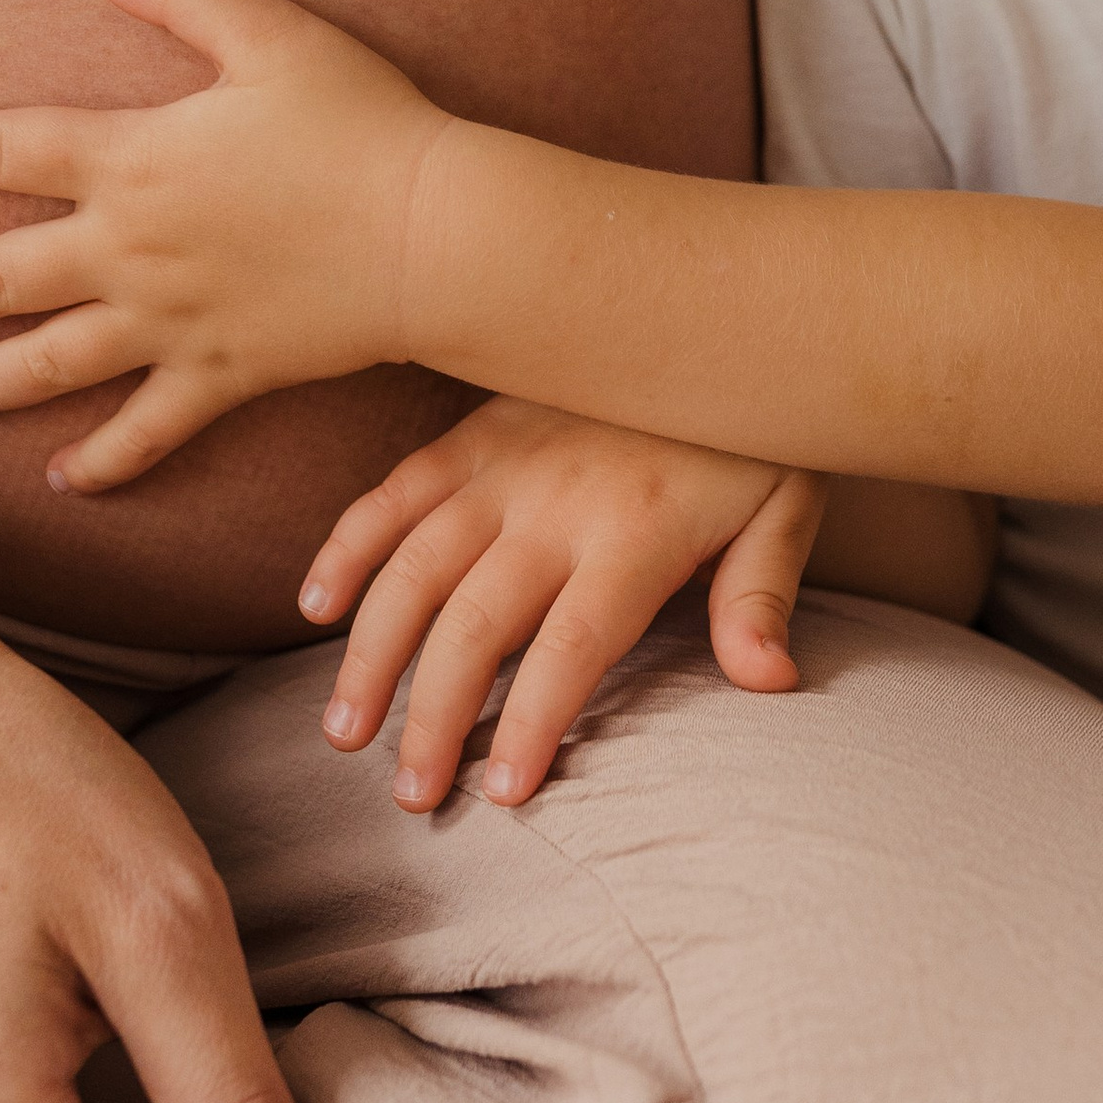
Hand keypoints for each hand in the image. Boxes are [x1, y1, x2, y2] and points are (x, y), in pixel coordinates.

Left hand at [0, 0, 445, 490]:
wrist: (433, 231)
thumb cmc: (361, 123)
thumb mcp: (275, 33)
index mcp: (135, 160)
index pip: (6, 147)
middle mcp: (133, 250)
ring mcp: (172, 323)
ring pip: (50, 364)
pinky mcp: (223, 375)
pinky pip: (149, 428)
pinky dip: (106, 459)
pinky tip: (62, 479)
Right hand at [300, 398, 825, 807]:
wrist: (721, 308)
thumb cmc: (753, 427)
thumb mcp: (788, 505)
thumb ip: (761, 595)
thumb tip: (769, 680)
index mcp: (637, 531)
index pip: (573, 645)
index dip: (530, 720)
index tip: (502, 793)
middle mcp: (556, 501)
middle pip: (476, 621)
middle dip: (432, 715)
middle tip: (410, 794)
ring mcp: (504, 463)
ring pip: (415, 564)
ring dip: (372, 652)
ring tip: (345, 733)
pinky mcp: (473, 432)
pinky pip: (395, 490)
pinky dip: (348, 544)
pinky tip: (314, 608)